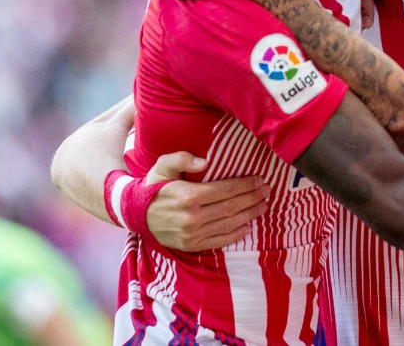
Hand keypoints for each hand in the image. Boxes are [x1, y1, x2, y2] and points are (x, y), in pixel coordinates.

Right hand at [143, 151, 269, 251]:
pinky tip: (249, 226)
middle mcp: (193, 217)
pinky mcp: (192, 245)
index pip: (226, 190)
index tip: (259, 180)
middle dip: (253, 198)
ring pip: (229, 224)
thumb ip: (182, 158)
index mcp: (189, 196)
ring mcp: (193, 234)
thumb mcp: (163, 165)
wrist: (136, 214)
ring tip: (263, 206)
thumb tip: (206, 161)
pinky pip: (220, 241)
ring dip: (250, 215)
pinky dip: (237, 235)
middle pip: (232, 207)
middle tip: (267, 191)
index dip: (245, 185)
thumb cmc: (153, 186)